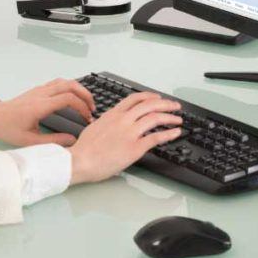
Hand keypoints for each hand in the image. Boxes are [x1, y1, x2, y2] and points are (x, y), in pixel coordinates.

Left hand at [0, 78, 95, 147]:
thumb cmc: (9, 129)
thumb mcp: (30, 140)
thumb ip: (53, 141)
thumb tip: (72, 141)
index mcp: (40, 106)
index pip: (68, 99)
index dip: (81, 107)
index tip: (87, 118)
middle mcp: (41, 94)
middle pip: (70, 85)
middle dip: (85, 95)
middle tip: (92, 108)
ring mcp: (39, 89)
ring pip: (65, 81)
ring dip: (79, 89)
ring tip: (86, 102)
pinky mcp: (38, 89)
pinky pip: (58, 83)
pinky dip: (70, 87)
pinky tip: (73, 98)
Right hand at [68, 92, 182, 184]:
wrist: (80, 161)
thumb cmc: (84, 148)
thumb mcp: (95, 127)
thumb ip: (106, 122)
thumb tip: (110, 122)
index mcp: (113, 114)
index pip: (135, 99)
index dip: (149, 96)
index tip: (157, 98)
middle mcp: (123, 120)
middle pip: (149, 105)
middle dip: (165, 104)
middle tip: (175, 106)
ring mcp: (130, 133)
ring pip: (155, 118)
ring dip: (170, 117)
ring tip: (178, 119)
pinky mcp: (134, 148)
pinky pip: (156, 138)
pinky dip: (169, 134)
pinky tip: (175, 133)